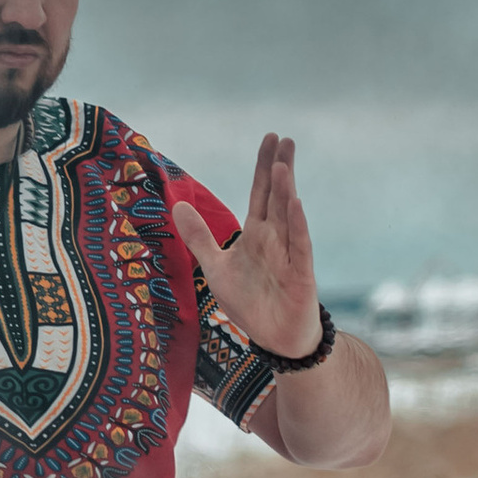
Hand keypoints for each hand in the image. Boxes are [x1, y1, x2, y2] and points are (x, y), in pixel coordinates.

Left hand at [173, 133, 323, 361]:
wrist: (276, 339)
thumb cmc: (251, 302)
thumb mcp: (215, 267)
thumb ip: (199, 237)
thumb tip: (177, 204)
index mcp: (257, 233)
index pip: (260, 192)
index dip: (263, 166)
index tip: (270, 138)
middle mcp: (276, 238)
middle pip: (278, 196)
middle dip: (280, 169)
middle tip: (284, 139)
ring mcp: (290, 254)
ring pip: (288, 217)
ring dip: (285, 192)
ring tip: (283, 165)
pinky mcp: (300, 274)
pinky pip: (300, 246)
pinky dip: (298, 226)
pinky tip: (296, 204)